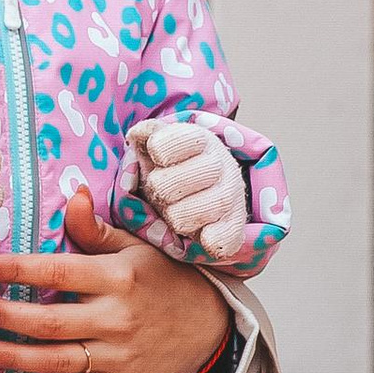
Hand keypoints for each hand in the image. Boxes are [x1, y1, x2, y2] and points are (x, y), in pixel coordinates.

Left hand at [0, 191, 230, 372]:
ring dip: (10, 358)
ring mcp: (119, 355)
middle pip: (48, 321)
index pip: (57, 272)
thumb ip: (96, 228)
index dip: (16, 270)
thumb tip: (73, 193)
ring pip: (56, 362)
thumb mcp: (136, 245)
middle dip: (0, 315)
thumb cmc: (162, 277)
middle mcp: (116, 318)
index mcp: (117, 277)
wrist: (208, 324)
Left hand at [134, 114, 250, 259]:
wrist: (197, 191)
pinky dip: (214, 238)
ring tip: (171, 215)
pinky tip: (201, 238)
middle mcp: (222, 164)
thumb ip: (147, 135)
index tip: (156, 159)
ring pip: (213, 203)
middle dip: (165, 187)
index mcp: (201, 141)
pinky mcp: (234, 223)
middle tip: (158, 192)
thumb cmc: (171, 168)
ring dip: (181, 215)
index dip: (163, 149)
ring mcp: (232, 194)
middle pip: (196, 174)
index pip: (186, 138)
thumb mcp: (155, 146)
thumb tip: (139, 134)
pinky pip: (229, 234)